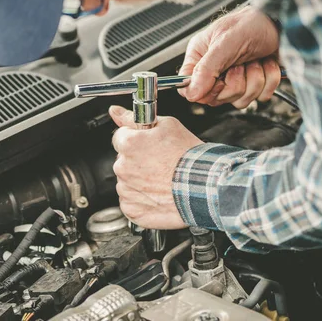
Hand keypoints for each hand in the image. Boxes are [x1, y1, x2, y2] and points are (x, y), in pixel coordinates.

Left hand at [109, 105, 202, 229]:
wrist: (205, 187)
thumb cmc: (189, 158)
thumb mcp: (166, 126)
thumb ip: (134, 118)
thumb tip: (116, 111)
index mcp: (129, 144)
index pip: (120, 137)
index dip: (137, 140)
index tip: (149, 146)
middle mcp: (123, 167)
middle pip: (123, 160)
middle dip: (137, 160)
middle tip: (160, 163)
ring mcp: (126, 190)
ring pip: (127, 181)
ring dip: (139, 181)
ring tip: (162, 179)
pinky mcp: (132, 210)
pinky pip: (131, 201)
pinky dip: (141, 200)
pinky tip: (158, 194)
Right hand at [178, 5, 280, 107]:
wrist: (282, 22)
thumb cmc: (252, 22)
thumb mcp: (226, 41)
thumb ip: (207, 68)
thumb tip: (192, 93)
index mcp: (200, 57)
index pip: (188, 88)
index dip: (204, 91)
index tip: (219, 80)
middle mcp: (215, 71)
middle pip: (216, 99)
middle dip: (236, 82)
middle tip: (241, 62)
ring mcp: (234, 80)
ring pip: (239, 100)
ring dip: (255, 79)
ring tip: (256, 60)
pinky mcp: (253, 84)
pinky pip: (260, 97)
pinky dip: (269, 80)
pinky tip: (266, 63)